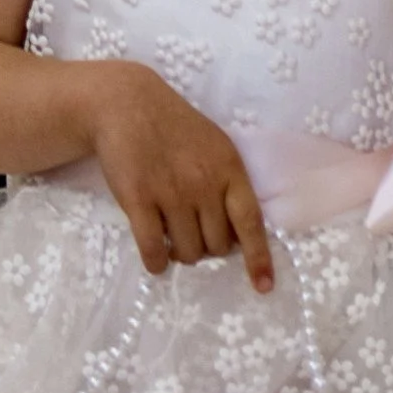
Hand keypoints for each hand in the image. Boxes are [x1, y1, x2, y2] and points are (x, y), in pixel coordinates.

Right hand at [84, 62, 272, 286]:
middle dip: (208, 247)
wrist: (129, 105)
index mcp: (229, 168)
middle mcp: (204, 183)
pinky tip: (156, 255)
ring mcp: (171, 193)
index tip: (263, 287)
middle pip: (217, 246)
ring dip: (182, 254)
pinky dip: (157, 262)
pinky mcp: (138, 200)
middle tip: (194, 230)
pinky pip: (154, 251)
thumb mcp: (216, 147)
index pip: (251, 222)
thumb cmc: (177, 129)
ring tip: (172, 233)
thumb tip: (239, 235)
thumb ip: (228, 185)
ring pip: (187, 253)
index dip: (258, 257)